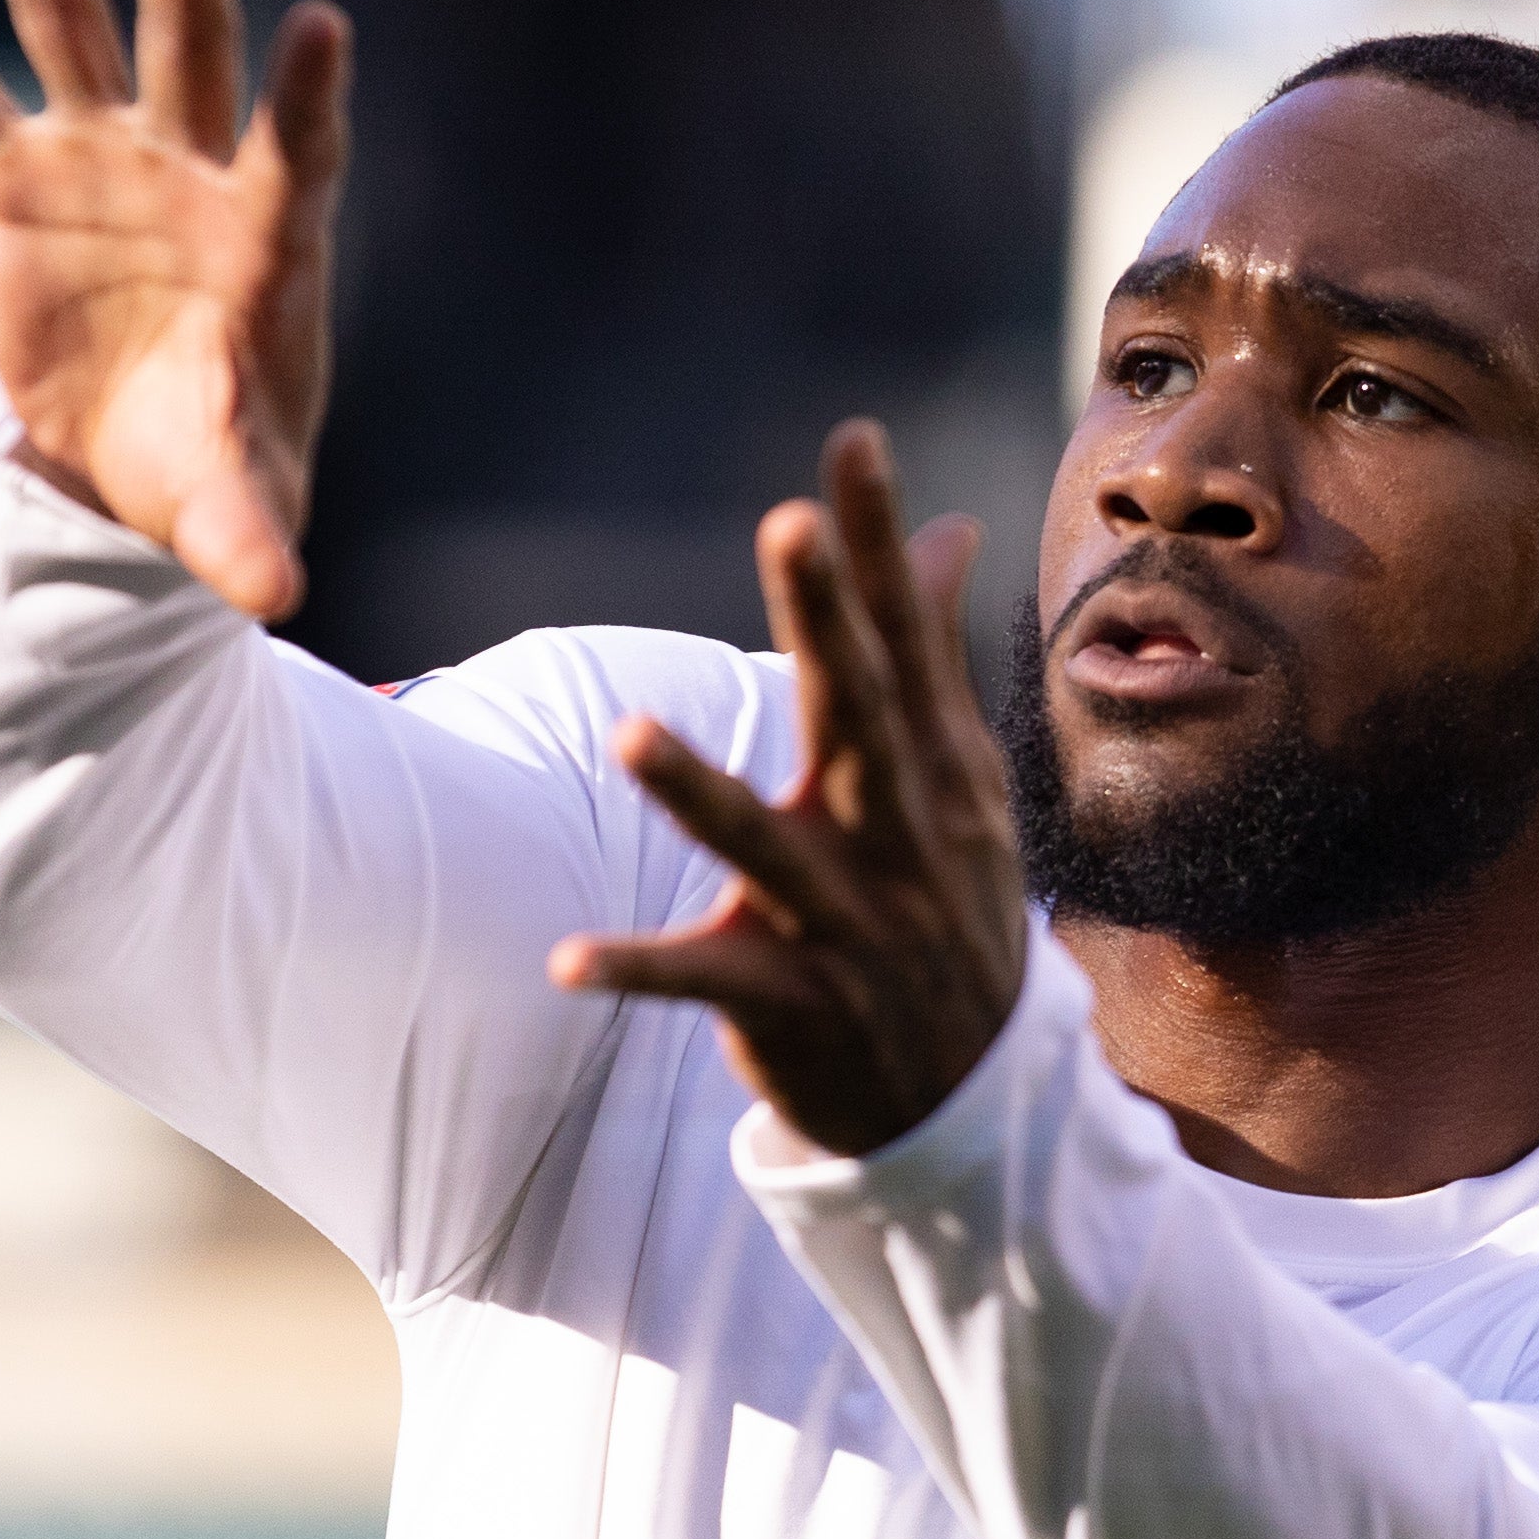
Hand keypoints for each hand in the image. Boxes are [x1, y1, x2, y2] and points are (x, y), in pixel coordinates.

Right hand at [0, 0, 348, 621]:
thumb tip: (278, 602)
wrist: (138, 449)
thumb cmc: (212, 463)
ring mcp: (101, 159)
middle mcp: (189, 173)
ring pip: (72, 23)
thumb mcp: (229, 509)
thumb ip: (251, 541)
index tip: (322, 27)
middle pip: (193, 44)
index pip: (298, 156)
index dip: (307, 100)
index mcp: (266, 246)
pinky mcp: (16, 178)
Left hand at [552, 424, 1027, 1155]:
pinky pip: (706, 982)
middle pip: (855, 713)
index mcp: (932, 770)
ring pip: (764, 848)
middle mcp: (895, 834)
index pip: (904, 639)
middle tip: (788, 525)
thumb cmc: (946, 904)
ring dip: (697, 793)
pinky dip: (639, 970)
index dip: (879, 542)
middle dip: (823, 621)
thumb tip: (955, 524)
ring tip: (632, 734)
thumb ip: (934, 650)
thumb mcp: (955, 779)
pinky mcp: (794, 1002)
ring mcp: (847, 922)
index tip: (853, 440)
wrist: (971, 1098)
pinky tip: (567, 960)